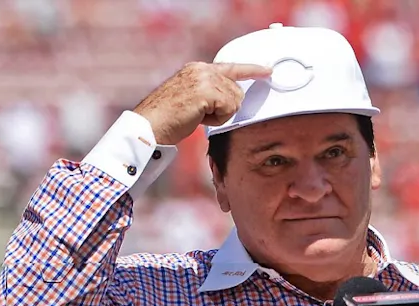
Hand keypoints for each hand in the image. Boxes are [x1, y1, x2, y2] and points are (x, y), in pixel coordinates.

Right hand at [133, 62, 272, 145]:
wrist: (150, 125)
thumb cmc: (168, 118)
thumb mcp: (192, 98)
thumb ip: (210, 93)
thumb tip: (231, 99)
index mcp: (198, 69)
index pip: (231, 67)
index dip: (252, 69)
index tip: (268, 70)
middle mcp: (202, 69)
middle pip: (237, 91)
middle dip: (225, 108)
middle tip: (202, 114)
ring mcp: (204, 79)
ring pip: (235, 101)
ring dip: (220, 115)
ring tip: (198, 116)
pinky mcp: (206, 91)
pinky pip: (229, 108)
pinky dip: (218, 119)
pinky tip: (199, 118)